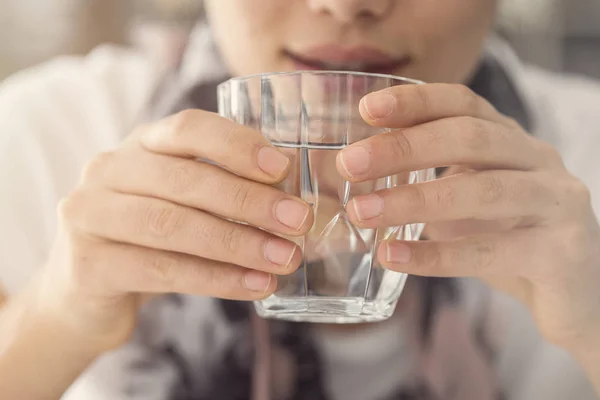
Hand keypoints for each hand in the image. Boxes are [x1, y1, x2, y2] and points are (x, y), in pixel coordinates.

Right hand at [38, 110, 312, 348]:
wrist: (86, 291)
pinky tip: (254, 285)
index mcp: (140, 145)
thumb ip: (225, 191)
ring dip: (238, 244)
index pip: (188, 128)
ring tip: (284, 259)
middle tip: (297, 222)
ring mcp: (90, 215)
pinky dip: (217, 279)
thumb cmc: (151, 239)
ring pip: (173, 226)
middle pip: (185, 180)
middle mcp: (109, 170)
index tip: (283, 169)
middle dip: (249, 201)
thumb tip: (295, 193)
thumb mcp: (183, 203)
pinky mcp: (89, 264)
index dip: (237, 145)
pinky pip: (162, 270)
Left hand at [336, 83, 599, 348]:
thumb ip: (429, 179)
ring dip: (413, 201)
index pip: (464, 103)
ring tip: (361, 212)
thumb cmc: (508, 236)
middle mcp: (538, 160)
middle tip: (350, 164)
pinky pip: (490, 251)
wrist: (573, 291)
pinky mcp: (560, 251)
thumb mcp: (467, 197)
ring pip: (482, 192)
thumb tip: (356, 173)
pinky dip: (435, 256)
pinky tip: (392, 256)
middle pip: (470, 138)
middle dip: (404, 148)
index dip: (416, 101)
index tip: (367, 109)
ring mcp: (556, 202)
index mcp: (510, 140)